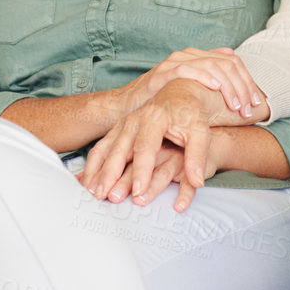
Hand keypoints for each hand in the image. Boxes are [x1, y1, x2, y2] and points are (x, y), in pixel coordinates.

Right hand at [83, 80, 220, 204]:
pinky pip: (101, 148)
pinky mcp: (118, 130)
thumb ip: (198, 157)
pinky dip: (93, 165)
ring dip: (96, 170)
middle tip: (105, 196)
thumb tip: (198, 182)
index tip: (139, 191)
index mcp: (154, 119)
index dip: (141, 171)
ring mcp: (123, 124)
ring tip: (91, 191)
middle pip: (119, 149)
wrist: (178, 94)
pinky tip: (88, 180)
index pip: (145, 148)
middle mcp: (134, 120)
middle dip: (110, 174)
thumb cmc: (190, 115)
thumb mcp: (201, 133)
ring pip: (105, 148)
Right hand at [139, 48, 263, 117]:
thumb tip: (232, 54)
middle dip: (242, 86)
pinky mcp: (163, 73)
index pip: (233, 62)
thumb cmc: (162, 99)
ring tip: (236, 105)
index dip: (248, 81)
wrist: (130, 104)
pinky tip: (215, 88)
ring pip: (211, 65)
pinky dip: (204, 77)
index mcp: (197, 58)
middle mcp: (188, 55)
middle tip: (248, 108)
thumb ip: (210, 73)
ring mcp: (175, 62)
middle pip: (226, 63)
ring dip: (228, 87)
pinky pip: (187, 69)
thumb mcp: (191, 88)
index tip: (255, 102)